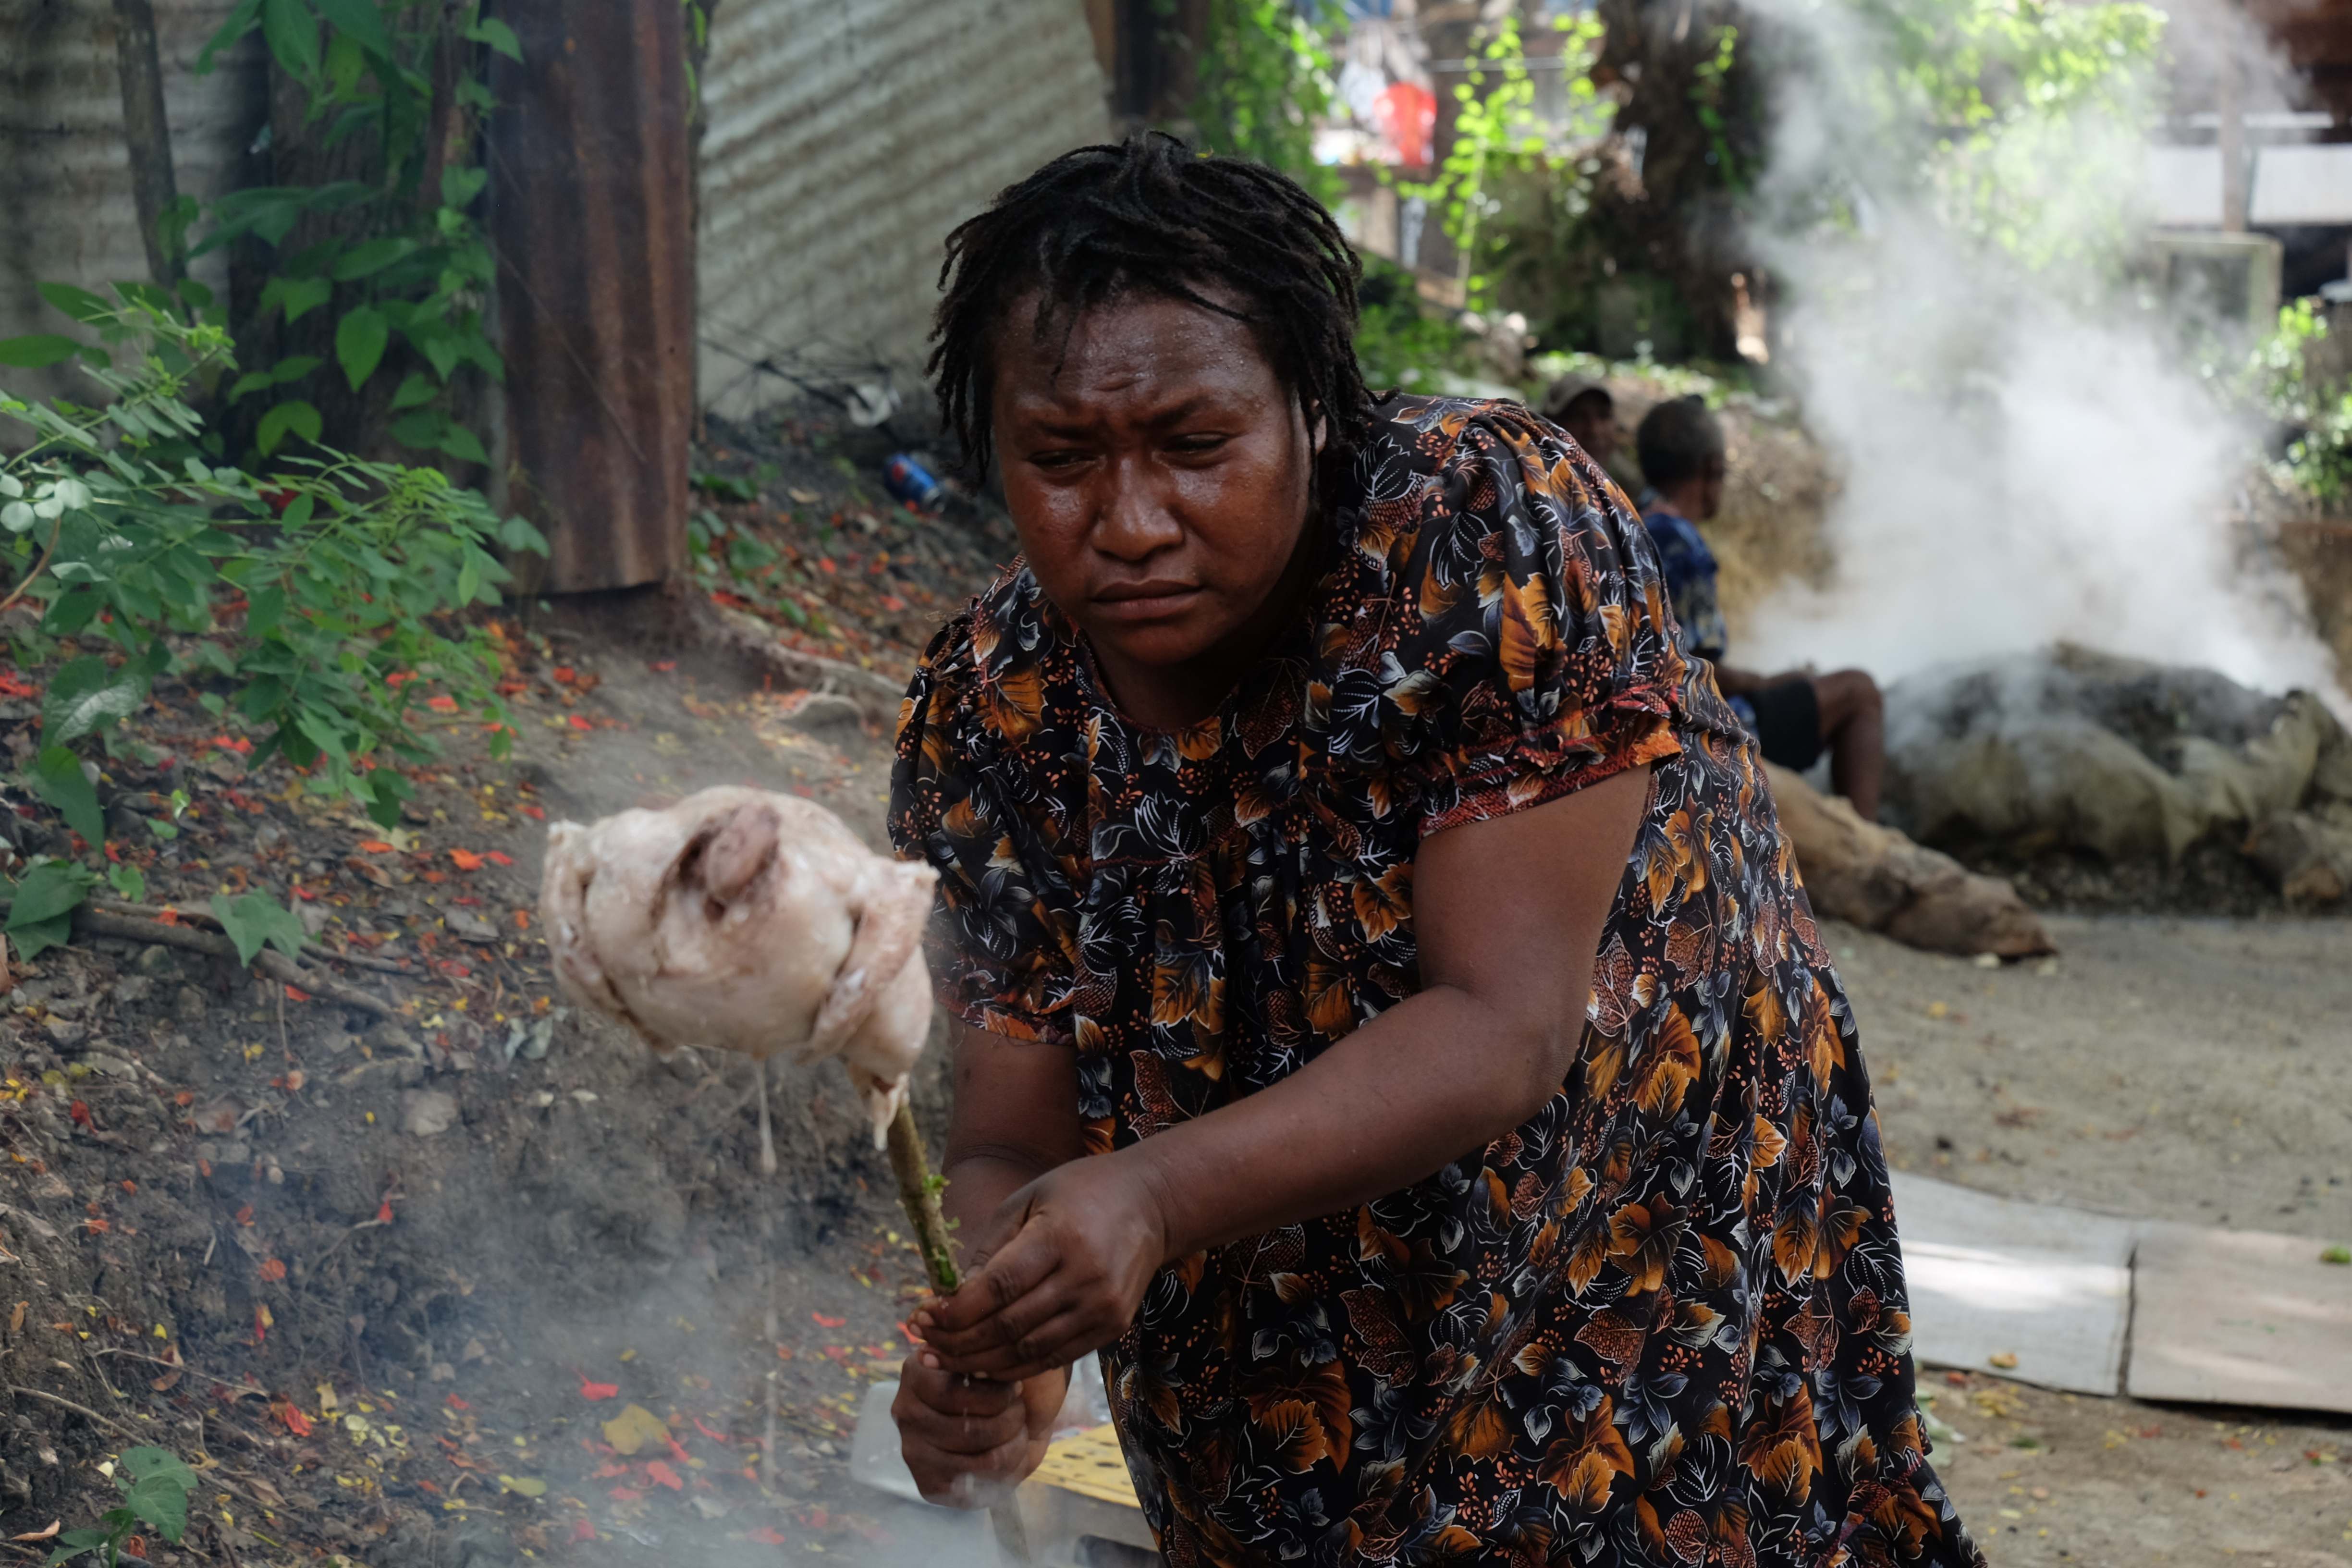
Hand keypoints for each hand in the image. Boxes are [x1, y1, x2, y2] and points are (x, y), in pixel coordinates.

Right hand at [892, 1355, 1066, 1508]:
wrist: (1017, 1413)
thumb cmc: (1003, 1376)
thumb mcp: (995, 1353)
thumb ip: (981, 1350)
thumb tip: (962, 1353)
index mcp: (917, 1370)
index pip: (950, 1393)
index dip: (995, 1394)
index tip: (1017, 1387)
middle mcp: (906, 1410)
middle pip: (968, 1429)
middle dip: (1010, 1419)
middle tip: (1021, 1409)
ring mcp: (913, 1450)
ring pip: (979, 1459)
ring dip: (1013, 1443)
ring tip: (1019, 1429)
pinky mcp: (929, 1483)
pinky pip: (977, 1482)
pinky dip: (1006, 1468)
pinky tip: (1009, 1452)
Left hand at [915, 1153, 1168, 1381]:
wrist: (1152, 1204)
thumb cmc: (1082, 1192)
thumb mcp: (1029, 1199)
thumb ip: (990, 1247)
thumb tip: (950, 1297)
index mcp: (1060, 1238)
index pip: (999, 1287)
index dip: (956, 1311)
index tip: (923, 1315)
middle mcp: (1085, 1278)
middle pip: (1008, 1327)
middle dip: (957, 1341)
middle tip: (923, 1342)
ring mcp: (1102, 1309)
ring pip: (1027, 1352)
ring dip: (978, 1361)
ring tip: (944, 1357)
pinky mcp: (1111, 1328)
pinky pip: (1053, 1358)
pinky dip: (1013, 1367)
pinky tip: (983, 1362)